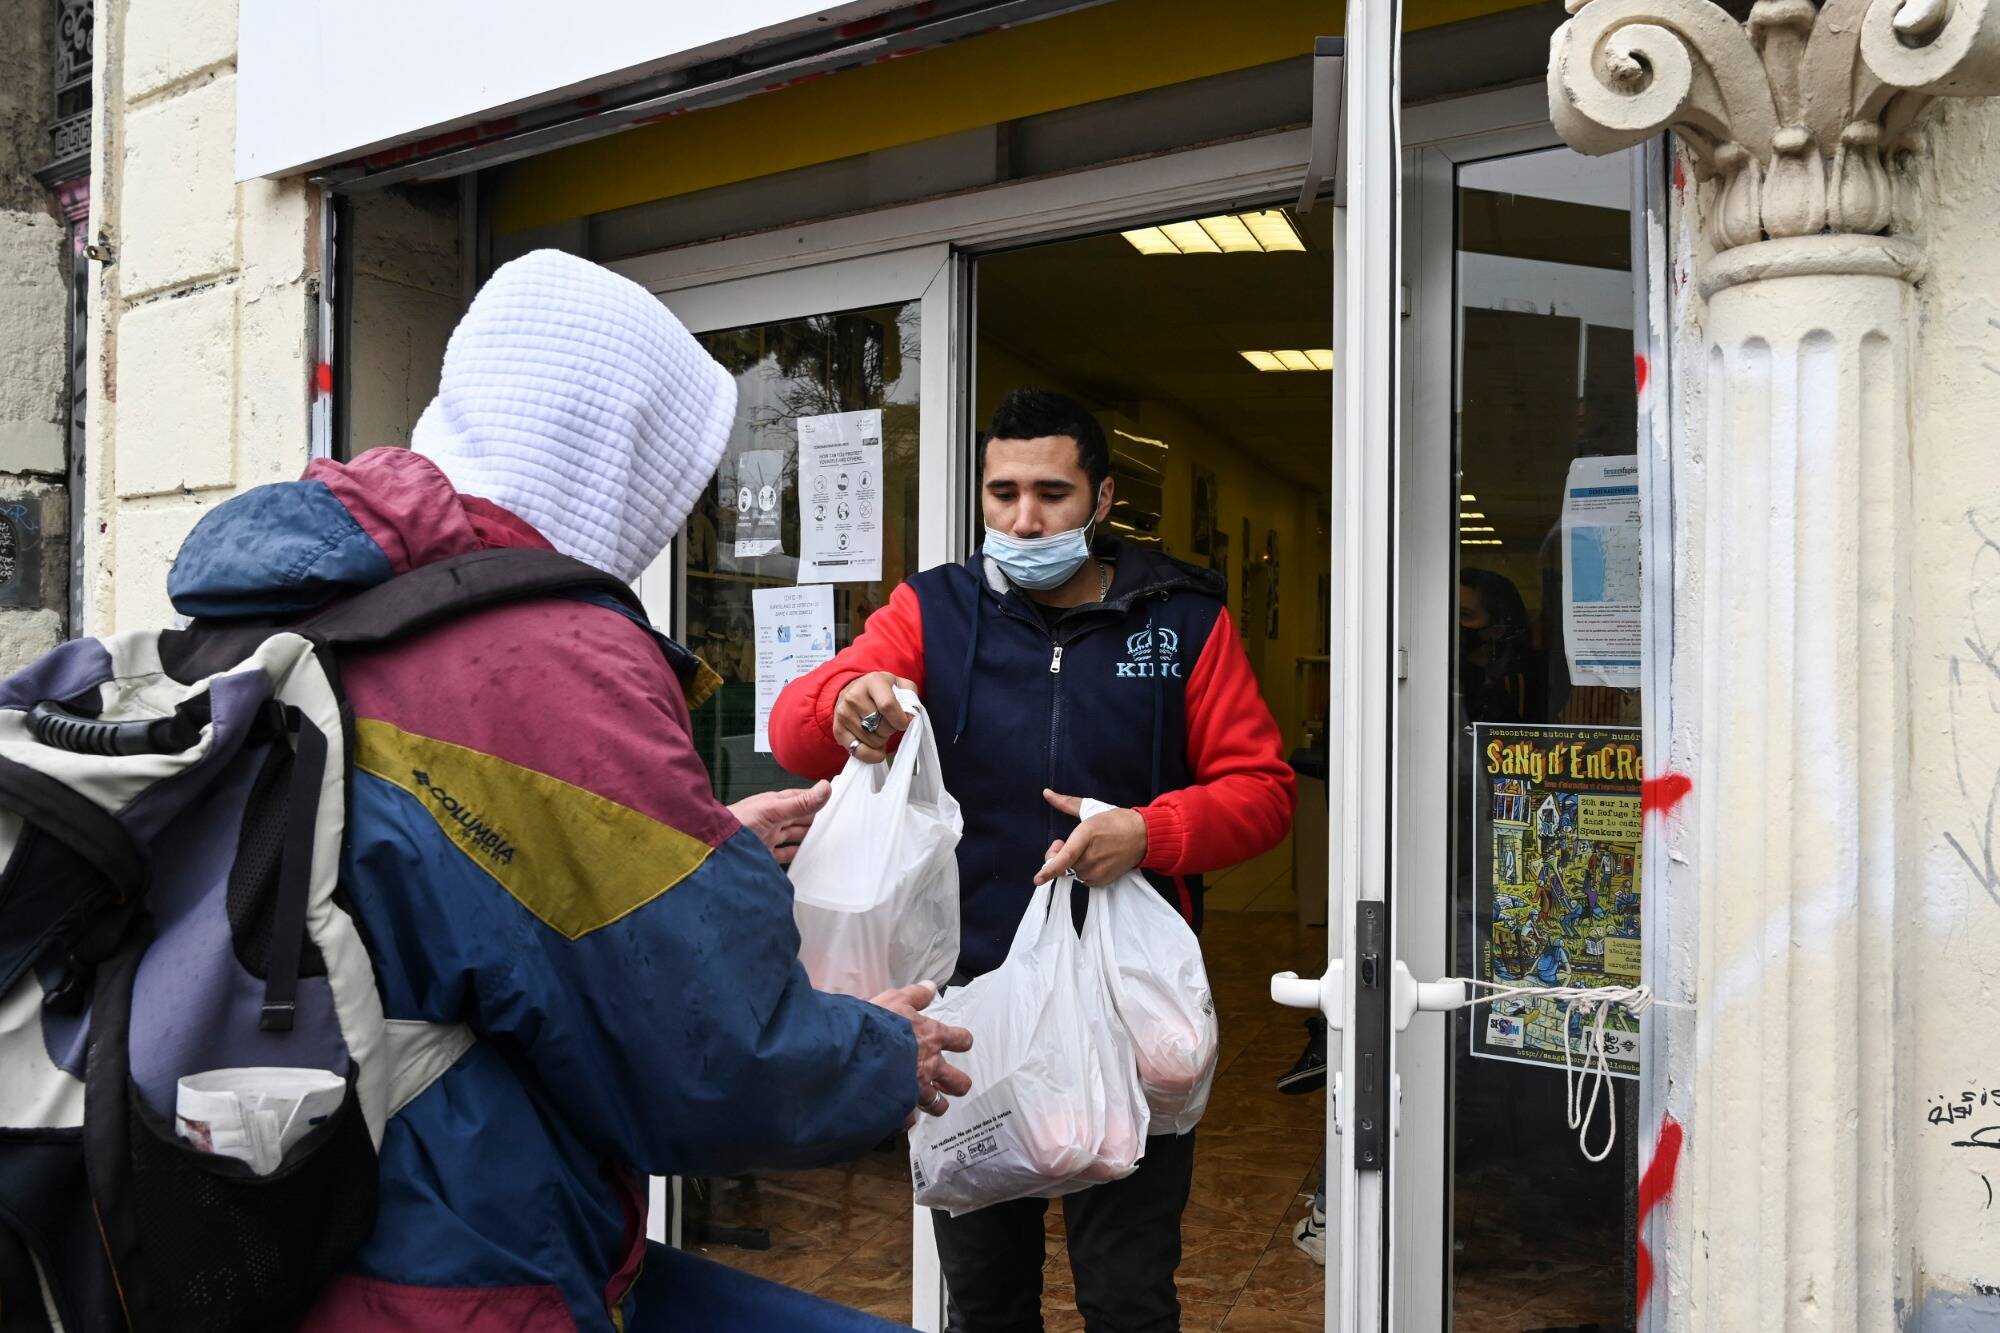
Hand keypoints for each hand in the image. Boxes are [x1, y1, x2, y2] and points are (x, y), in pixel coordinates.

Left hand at [728, 782, 831, 864]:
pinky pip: (785, 853)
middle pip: (799, 818)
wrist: (713, 849)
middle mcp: (772, 819)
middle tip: (838, 823)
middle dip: (815, 819)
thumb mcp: (772, 811)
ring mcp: (768, 837)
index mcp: (773, 803)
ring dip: (808, 837)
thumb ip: (800, 803)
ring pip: (793, 835)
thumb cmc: (736, 825)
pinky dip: (796, 854)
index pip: (801, 797)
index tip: (836, 801)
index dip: (817, 799)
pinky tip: (806, 857)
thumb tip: (825, 787)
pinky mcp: (764, 854)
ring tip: (827, 840)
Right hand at [833, 671, 917, 764]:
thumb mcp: (899, 685)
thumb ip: (910, 697)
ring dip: (881, 741)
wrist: (853, 690)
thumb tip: (909, 717)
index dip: (900, 720)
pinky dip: (871, 754)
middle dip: (891, 730)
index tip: (903, 723)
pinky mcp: (838, 729)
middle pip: (881, 726)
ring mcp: (843, 713)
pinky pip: (858, 751)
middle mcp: (854, 696)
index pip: (887, 705)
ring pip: (872, 741)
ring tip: (878, 729)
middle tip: (888, 723)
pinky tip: (874, 747)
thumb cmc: (882, 690)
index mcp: (873, 681)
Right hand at [869, 981, 972, 1124]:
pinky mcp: (900, 1107)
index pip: (961, 1040)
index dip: (962, 1041)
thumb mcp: (895, 999)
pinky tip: (897, 1115)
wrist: (854, 1051)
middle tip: (948, 1083)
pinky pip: (907, 1120)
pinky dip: (903, 1118)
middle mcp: (930, 1066)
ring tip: (927, 1104)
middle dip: (957, 1084)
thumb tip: (931, 987)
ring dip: (934, 1105)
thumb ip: (915, 995)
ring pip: (937, 1106)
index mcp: (932, 1038)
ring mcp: (916, 1089)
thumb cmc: (876, 1023)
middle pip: (959, 1083)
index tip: (960, 1043)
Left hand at [1034, 790, 1147, 885]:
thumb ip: (1066, 803)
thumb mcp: (1090, 808)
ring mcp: (1098, 871)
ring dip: (1073, 864)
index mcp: (1086, 835)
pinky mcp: (1103, 881)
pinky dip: (1084, 871)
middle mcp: (1091, 856)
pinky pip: (1084, 880)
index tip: (1038, 879)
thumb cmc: (1115, 821)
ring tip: (1087, 850)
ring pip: (1073, 872)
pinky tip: (1095, 859)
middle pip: (1063, 865)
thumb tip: (1046, 792)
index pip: (1065, 857)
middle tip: (1066, 843)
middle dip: (1059, 855)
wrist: (1142, 836)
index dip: (1050, 869)